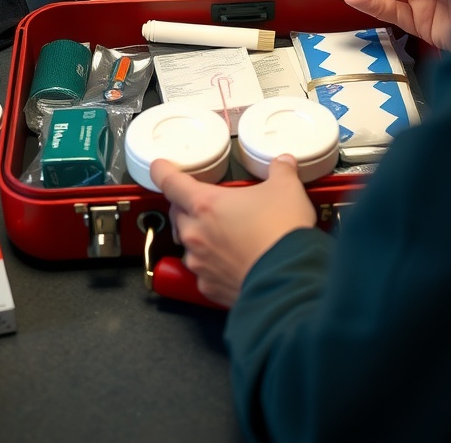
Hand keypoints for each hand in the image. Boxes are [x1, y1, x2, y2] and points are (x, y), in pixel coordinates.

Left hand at [150, 155, 315, 307]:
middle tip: (210, 203)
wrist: (290, 280)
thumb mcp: (286, 189)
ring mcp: (200, 263)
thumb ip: (281, 171)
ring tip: (227, 234)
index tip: (159, 167)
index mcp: (206, 204)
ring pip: (189, 244)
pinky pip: (202, 271)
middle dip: (188, 206)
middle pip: (178, 213)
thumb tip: (283, 163)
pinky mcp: (209, 287)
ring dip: (201, 237)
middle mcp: (196, 233)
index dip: (162, 171)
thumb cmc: (282, 234)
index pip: (171, 182)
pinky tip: (233, 261)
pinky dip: (213, 265)